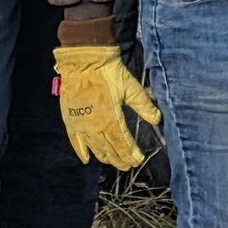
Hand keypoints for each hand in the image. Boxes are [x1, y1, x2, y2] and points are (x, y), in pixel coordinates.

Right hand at [53, 44, 160, 169]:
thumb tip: (157, 119)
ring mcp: (80, 125)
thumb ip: (144, 105)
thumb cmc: (109, 73)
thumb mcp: (131, 88)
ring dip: (104, 156)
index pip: (123, 144)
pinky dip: (81, 151)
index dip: (130, 155)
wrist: (84, 61)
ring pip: (94, 147)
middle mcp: (94, 127)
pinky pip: (75, 141)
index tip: (138, 160)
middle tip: (128, 165)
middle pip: (108, 149)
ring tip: (113, 162)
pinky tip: (87, 159)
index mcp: (110, 120)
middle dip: (119, 159)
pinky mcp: (70, 120)